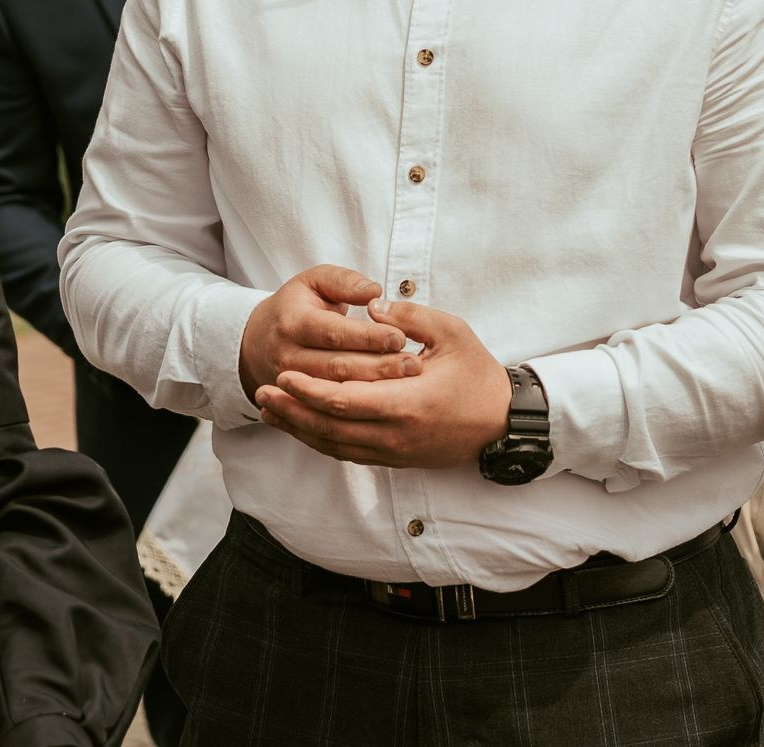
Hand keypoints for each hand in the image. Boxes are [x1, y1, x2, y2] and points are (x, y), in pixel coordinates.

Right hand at [239, 265, 417, 399]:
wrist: (257, 342)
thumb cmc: (297, 306)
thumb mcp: (314, 282)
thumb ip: (344, 282)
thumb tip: (374, 291)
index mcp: (293, 322)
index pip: (333, 332)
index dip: (367, 336)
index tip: (400, 337)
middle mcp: (288, 356)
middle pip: (337, 367)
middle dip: (377, 367)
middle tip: (412, 365)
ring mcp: (291, 385)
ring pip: (335, 391)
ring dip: (373, 388)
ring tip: (406, 381)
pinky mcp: (297, 404)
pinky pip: (330, 409)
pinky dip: (359, 406)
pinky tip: (386, 400)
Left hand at [254, 298, 510, 469]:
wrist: (502, 423)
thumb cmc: (478, 374)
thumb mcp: (452, 333)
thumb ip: (410, 316)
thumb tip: (371, 306)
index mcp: (407, 401)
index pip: (345, 401)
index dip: (310, 392)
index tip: (284, 376)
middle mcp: (395, 433)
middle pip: (330, 428)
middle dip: (292, 411)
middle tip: (261, 391)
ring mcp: (393, 450)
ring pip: (334, 445)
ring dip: (298, 428)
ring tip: (269, 410)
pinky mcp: (394, 458)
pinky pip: (347, 453)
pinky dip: (319, 441)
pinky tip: (300, 426)